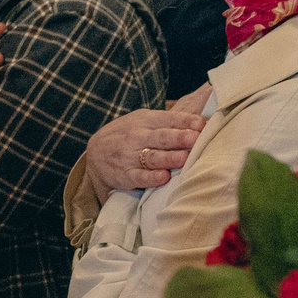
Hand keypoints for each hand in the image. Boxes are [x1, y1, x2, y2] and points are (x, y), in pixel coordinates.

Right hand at [83, 87, 209, 192]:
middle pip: (161, 137)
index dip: (185, 121)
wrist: (94, 154)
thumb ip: (169, 122)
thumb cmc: (129, 135)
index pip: (167, 119)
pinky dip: (151, 178)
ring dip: (168, 158)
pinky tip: (163, 177)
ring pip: (152, 157)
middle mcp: (136, 137)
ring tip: (184, 158)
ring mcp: (129, 156)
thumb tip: (202, 122)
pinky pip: (139, 177)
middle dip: (178, 137)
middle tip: (195, 138)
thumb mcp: (143, 121)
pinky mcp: (124, 175)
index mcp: (144, 121)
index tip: (201, 125)